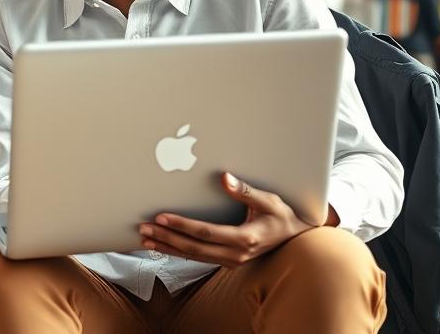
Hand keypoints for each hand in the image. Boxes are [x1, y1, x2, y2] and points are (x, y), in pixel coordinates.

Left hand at [138, 172, 312, 267]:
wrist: (297, 238)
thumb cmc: (283, 217)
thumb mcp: (270, 201)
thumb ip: (246, 190)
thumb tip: (225, 178)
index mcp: (244, 238)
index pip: (205, 233)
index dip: (182, 226)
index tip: (161, 217)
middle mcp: (236, 254)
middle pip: (193, 248)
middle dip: (166, 238)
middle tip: (143, 229)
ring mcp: (231, 260)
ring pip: (193, 256)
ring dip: (168, 247)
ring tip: (146, 240)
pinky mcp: (228, 261)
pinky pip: (198, 258)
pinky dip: (179, 252)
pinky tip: (164, 246)